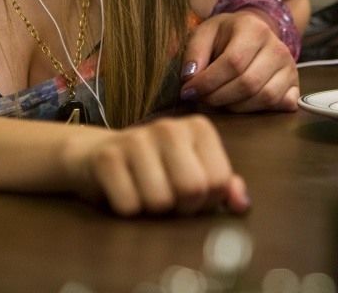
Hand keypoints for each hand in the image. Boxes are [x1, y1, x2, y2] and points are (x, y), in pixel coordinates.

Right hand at [63, 116, 249, 216]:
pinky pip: (129, 205)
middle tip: (168, 198)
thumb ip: (222, 187)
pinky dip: (128, 210)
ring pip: (160, 201)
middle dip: (180, 207)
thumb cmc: (154, 169)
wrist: (96, 156)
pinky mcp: (107, 157)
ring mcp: (136, 139)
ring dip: (152, 210)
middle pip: (193, 190)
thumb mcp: (193, 172)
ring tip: (145, 193)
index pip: (219, 182)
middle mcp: (170, 127)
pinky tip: (123, 192)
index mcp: (198, 128)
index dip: (206, 201)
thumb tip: (241, 203)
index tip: (190, 194)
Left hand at [179, 10, 299, 112]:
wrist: (254, 33)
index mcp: (254, 29)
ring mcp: (289, 66)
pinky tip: (242, 102)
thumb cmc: (226, 35)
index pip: (233, 62)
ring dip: (235, 106)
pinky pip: (278, 104)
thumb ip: (194, 52)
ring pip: (264, 97)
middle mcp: (277, 47)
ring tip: (219, 99)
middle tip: (202, 98)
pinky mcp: (294, 83)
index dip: (208, 82)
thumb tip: (190, 78)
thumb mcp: (205, 33)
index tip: (188, 91)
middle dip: (219, 97)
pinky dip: (258, 109)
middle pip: (248, 83)